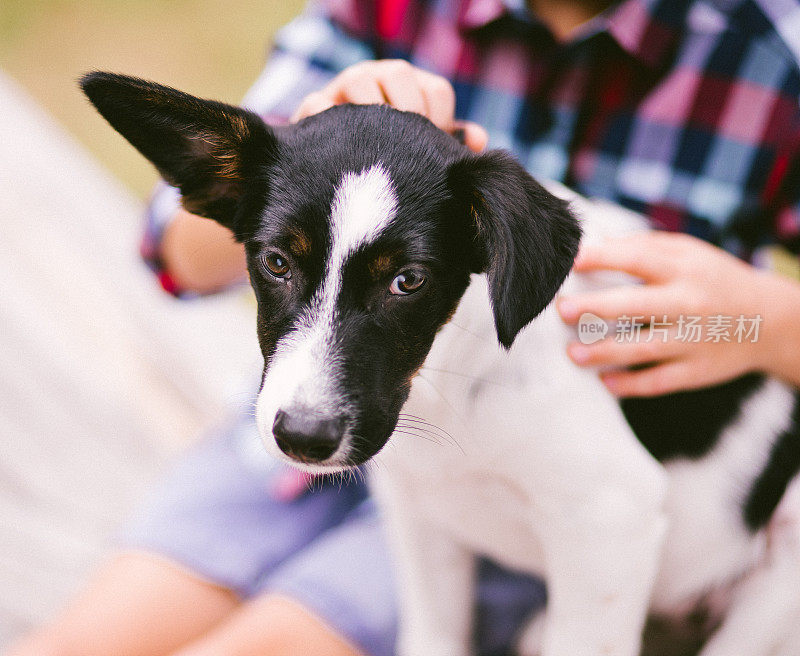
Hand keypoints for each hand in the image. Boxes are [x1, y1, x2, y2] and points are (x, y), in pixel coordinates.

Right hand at [292, 60, 487, 151]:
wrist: (330, 162)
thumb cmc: (384, 153)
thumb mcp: (417, 148)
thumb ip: (447, 143)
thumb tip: (479, 141)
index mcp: (409, 85)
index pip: (437, 91)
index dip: (441, 123)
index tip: (431, 154)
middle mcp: (377, 76)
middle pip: (400, 74)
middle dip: (409, 114)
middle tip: (406, 153)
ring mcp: (343, 87)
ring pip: (359, 81)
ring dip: (371, 116)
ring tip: (376, 152)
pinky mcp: (312, 105)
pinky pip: (318, 104)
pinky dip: (329, 121)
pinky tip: (343, 153)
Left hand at [556, 232, 786, 396]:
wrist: (772, 321)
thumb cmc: (714, 279)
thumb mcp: (688, 252)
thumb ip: (644, 246)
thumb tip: (595, 244)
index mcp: (683, 269)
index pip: (638, 259)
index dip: (603, 258)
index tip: (572, 260)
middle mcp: (689, 304)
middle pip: (636, 306)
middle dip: (595, 308)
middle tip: (563, 309)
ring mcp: (694, 340)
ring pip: (643, 349)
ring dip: (604, 353)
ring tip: (573, 353)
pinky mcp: (698, 371)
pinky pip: (659, 381)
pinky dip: (631, 385)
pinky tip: (605, 382)